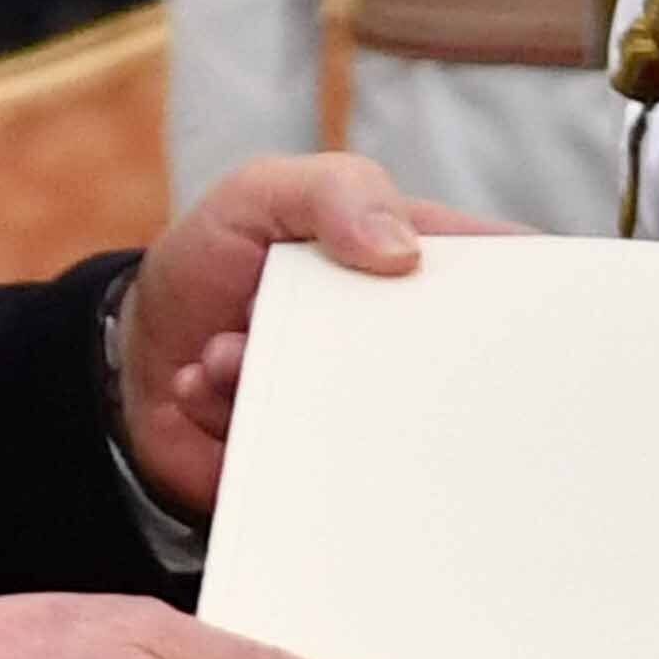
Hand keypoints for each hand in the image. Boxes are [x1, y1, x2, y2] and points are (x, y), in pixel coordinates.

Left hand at [119, 153, 506, 516]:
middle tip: (327, 338)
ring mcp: (363, 410)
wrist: (131, 355)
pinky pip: (310, 466)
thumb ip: (333, 193)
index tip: (521, 313)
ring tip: (226, 352)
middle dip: (395, 360)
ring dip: (285, 382)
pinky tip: (202, 386)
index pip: (501, 278)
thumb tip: (405, 253)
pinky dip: (240, 419)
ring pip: (377, 424)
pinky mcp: (319, 467)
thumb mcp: (262, 192)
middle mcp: (401, 345)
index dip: (528, 296)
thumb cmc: (212, 260)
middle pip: (460, 369)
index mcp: (413, 268)